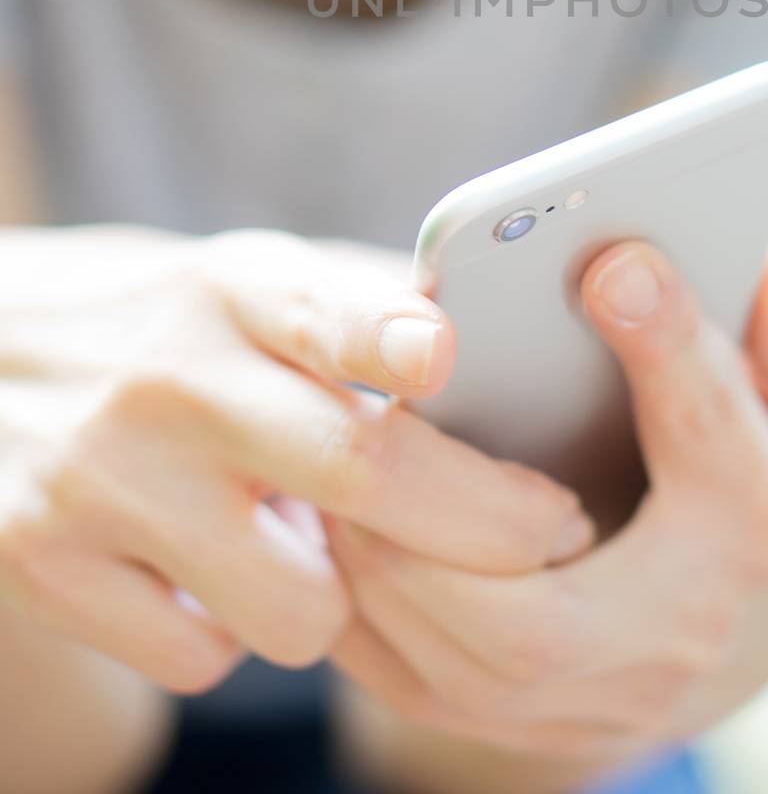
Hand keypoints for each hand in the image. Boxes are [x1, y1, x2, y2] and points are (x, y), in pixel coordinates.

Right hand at [0, 224, 593, 693]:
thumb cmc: (167, 328)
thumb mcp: (247, 282)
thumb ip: (359, 308)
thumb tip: (498, 338)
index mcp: (232, 288)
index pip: (321, 308)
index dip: (387, 335)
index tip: (445, 357)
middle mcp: (169, 377)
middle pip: (360, 474)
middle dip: (485, 526)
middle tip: (546, 529)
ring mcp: (100, 477)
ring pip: (302, 606)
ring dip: (330, 595)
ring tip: (308, 543)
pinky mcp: (44, 563)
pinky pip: (205, 656)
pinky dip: (230, 630)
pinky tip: (211, 571)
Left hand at [326, 226, 767, 784]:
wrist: (727, 634)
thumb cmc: (753, 479)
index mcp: (757, 525)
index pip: (715, 436)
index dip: (668, 345)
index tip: (610, 261)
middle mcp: (673, 637)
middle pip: (537, 619)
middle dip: (446, 519)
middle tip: (387, 406)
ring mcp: (586, 704)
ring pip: (451, 658)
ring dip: (377, 556)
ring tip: (338, 450)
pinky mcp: (509, 723)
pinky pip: (405, 679)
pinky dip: (354, 598)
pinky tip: (335, 513)